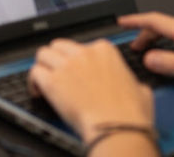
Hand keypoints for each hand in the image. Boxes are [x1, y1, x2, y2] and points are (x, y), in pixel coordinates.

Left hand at [28, 38, 153, 144]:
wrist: (118, 127)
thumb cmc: (130, 114)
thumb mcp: (140, 89)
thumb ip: (129, 80)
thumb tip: (131, 85)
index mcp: (105, 50)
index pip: (80, 45)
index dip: (75, 59)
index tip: (75, 71)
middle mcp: (83, 53)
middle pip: (58, 46)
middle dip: (56, 58)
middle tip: (56, 72)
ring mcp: (66, 66)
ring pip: (42, 54)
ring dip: (43, 66)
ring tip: (44, 80)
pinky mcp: (52, 81)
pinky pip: (35, 72)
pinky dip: (33, 82)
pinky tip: (38, 92)